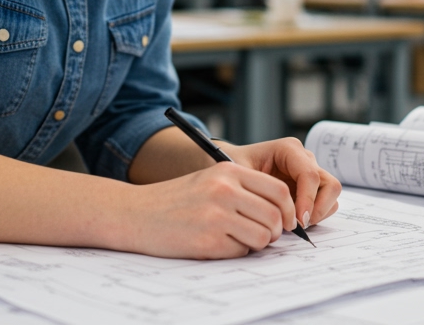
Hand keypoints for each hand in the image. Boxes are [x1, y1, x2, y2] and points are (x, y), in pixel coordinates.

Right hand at [122, 161, 298, 258]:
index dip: (288, 209)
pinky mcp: (208, 241)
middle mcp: (225, 190)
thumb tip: (283, 213)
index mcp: (228, 171)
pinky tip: (216, 244)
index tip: (286, 221)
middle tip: (263, 235)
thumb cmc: (175, 199)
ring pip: (263, 237)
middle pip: (275, 216)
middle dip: (275, 231)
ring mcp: (216, 216)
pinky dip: (235, 252)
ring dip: (256, 243)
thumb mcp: (210, 180)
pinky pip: (241, 252)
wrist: (135, 213)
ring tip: (236, 238)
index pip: (278, 190)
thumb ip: (244, 189)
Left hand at [224, 137, 340, 229]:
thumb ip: (259, 190)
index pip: (310, 175)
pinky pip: (325, 203)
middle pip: (329, 185)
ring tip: (295, 224)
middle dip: (318, 208)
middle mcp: (304, 159)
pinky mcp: (310, 188)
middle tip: (299, 225)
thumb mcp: (240, 173)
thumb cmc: (232, 166)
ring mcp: (310, 173)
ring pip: (331, 195)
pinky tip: (294, 221)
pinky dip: (315, 215)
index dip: (308, 200)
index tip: (298, 221)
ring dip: (318, 213)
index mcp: (289, 149)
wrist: (229, 166)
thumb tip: (283, 215)